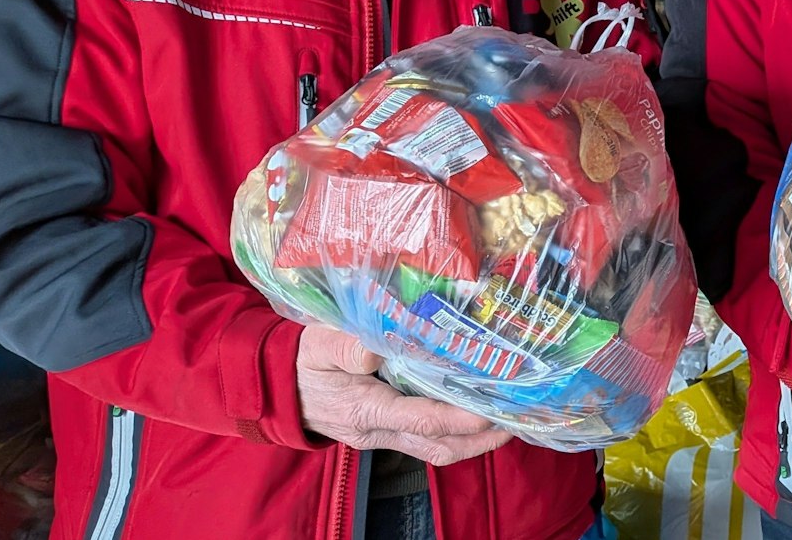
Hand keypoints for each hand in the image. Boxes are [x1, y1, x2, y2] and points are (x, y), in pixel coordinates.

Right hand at [296, 326, 511, 465]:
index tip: (489, 411)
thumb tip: (378, 348)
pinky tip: (477, 414)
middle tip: (515, 419)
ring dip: (473, 440)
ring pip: (436, 448)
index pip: (419, 420)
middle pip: (437, 444)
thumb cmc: (299, 361)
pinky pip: (426, 439)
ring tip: (506, 420)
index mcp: (364, 409)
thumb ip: (346, 345)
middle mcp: (377, 430)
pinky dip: (455, 431)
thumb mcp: (316, 344)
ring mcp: (382, 435)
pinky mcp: (385, 430)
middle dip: (479, 438)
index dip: (457, 418)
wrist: (275, 387)